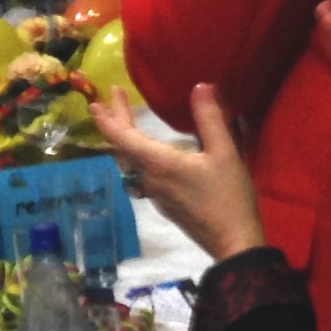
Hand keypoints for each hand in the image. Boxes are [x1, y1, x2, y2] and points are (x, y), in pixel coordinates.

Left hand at [89, 82, 265, 262]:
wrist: (233, 243)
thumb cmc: (228, 196)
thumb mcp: (225, 153)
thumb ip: (210, 118)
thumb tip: (200, 86)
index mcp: (159, 164)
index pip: (123, 138)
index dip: (110, 117)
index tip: (97, 101)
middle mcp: (150, 179)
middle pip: (122, 150)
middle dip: (114, 123)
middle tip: (109, 101)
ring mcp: (155, 194)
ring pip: (128, 165)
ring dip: (122, 141)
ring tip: (123, 124)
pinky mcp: (164, 204)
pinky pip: (138, 175)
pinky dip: (133, 156)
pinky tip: (145, 155)